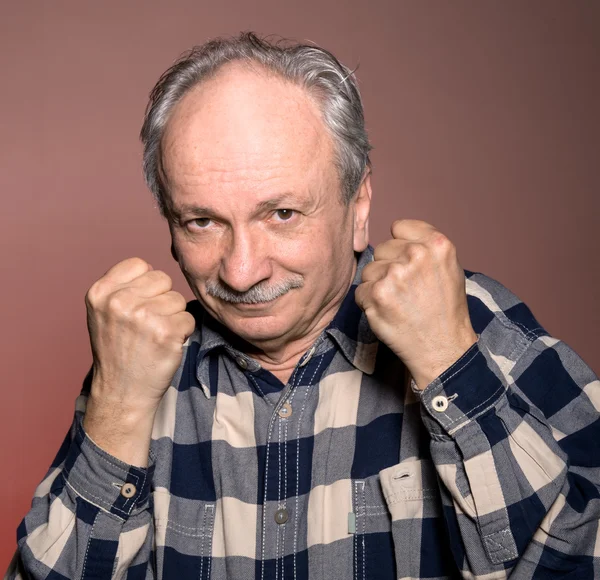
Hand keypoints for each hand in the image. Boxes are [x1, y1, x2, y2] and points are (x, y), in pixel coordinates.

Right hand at [83, 258, 194, 464]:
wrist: (122, 392)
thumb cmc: (118, 351)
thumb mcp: (104, 312)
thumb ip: (122, 287)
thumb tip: (151, 267)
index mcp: (100, 292)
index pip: (139, 264)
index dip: (146, 284)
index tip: (138, 304)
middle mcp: (119, 301)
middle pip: (162, 279)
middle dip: (161, 300)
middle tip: (147, 324)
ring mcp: (143, 316)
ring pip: (177, 299)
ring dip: (173, 317)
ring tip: (155, 336)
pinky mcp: (166, 332)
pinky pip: (188, 319)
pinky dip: (183, 333)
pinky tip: (166, 345)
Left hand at [355, 220, 477, 389]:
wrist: (442, 348)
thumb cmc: (445, 310)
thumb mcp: (449, 268)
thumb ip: (424, 246)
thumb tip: (395, 237)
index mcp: (437, 244)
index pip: (399, 227)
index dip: (400, 246)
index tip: (407, 262)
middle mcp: (416, 254)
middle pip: (382, 248)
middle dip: (388, 266)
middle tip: (405, 289)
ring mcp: (394, 274)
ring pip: (369, 270)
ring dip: (377, 285)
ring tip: (398, 302)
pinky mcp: (375, 294)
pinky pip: (360, 291)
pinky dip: (368, 303)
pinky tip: (388, 313)